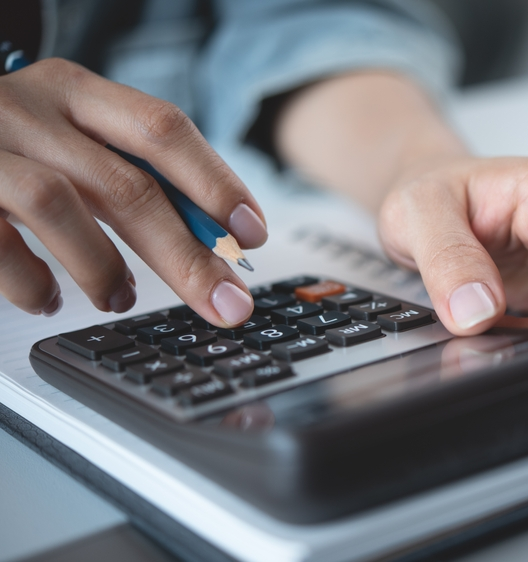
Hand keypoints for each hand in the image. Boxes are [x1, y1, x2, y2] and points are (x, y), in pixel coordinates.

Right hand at [0, 58, 266, 325]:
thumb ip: (134, 176)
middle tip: (226, 303)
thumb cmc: (12, 147)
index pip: (162, 128)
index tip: (252, 233)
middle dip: (186, 255)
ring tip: (119, 299)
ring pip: (57, 205)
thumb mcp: (73, 140)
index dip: (215, 182)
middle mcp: (28, 108)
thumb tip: (220, 240)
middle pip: (126, 182)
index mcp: (75, 91)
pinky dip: (30, 281)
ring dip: (102, 266)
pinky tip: (49, 299)